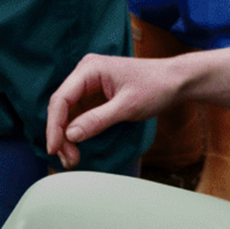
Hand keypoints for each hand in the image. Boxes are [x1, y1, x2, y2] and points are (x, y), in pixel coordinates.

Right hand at [46, 53, 182, 169]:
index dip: (54, 125)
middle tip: (69, 159)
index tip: (54, 149)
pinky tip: (78, 146)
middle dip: (61, 134)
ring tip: (73, 158)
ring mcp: (90, 83)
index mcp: (90, 68)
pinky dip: (77, 131)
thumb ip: (97, 120)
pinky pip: (80, 113)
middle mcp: (85, 73)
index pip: (61, 98)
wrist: (175, 81)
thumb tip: (70, 135)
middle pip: (62, 106)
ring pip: (69, 112)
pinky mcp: (97, 94)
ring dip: (68, 135)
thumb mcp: (126, 106)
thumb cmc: (155, 87)